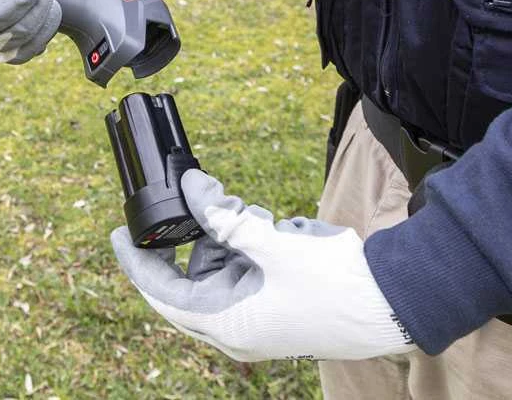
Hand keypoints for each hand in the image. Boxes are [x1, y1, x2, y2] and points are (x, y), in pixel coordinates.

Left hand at [111, 170, 417, 361]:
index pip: (162, 293)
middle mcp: (237, 322)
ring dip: (231, 231)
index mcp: (228, 324)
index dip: (136, 262)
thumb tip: (189, 188)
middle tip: (208, 201)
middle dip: (200, 233)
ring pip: (220, 260)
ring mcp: (257, 310)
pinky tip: (276, 228)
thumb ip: (224, 216)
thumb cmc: (335, 286)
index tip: (117, 232)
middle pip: (193, 271)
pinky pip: (247, 260)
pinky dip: (252, 238)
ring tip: (259, 218)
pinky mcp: (274, 295)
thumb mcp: (271, 245)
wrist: (394, 300)